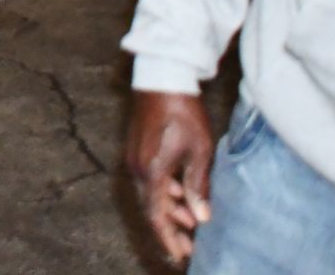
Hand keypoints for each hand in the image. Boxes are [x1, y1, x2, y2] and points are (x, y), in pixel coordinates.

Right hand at [125, 91, 214, 265]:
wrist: (162, 77)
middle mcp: (137, 168)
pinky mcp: (138, 149)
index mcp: (152, 171)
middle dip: (170, 230)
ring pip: (150, 195)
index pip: (157, 216)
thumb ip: (197, 185)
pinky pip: (149, 180)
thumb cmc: (183, 112)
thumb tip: (200, 217)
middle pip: (151, 209)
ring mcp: (135, 158)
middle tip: (189, 246)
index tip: (180, 258)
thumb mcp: (198, 150)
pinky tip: (180, 193)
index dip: (169, 240)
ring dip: (169, 210)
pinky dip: (164, 193)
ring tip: (190, 221)